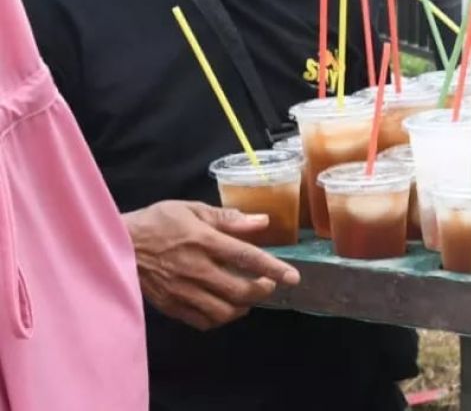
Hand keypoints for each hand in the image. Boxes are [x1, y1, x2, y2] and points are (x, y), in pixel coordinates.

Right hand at [124, 200, 300, 330]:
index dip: (274, 268)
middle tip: (268, 284)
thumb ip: (228, 218)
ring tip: (248, 297)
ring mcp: (182, 291)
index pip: (247, 257)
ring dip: (243, 307)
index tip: (293, 277)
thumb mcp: (191, 210)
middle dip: (262, 290)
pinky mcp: (171, 306)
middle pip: (239, 290)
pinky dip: (220, 318)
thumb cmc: (157, 222)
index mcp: (204, 241)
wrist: (116, 246)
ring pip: (224, 311)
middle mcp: (196, 269)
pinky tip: (225, 307)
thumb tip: (262, 222)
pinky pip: (202, 321)